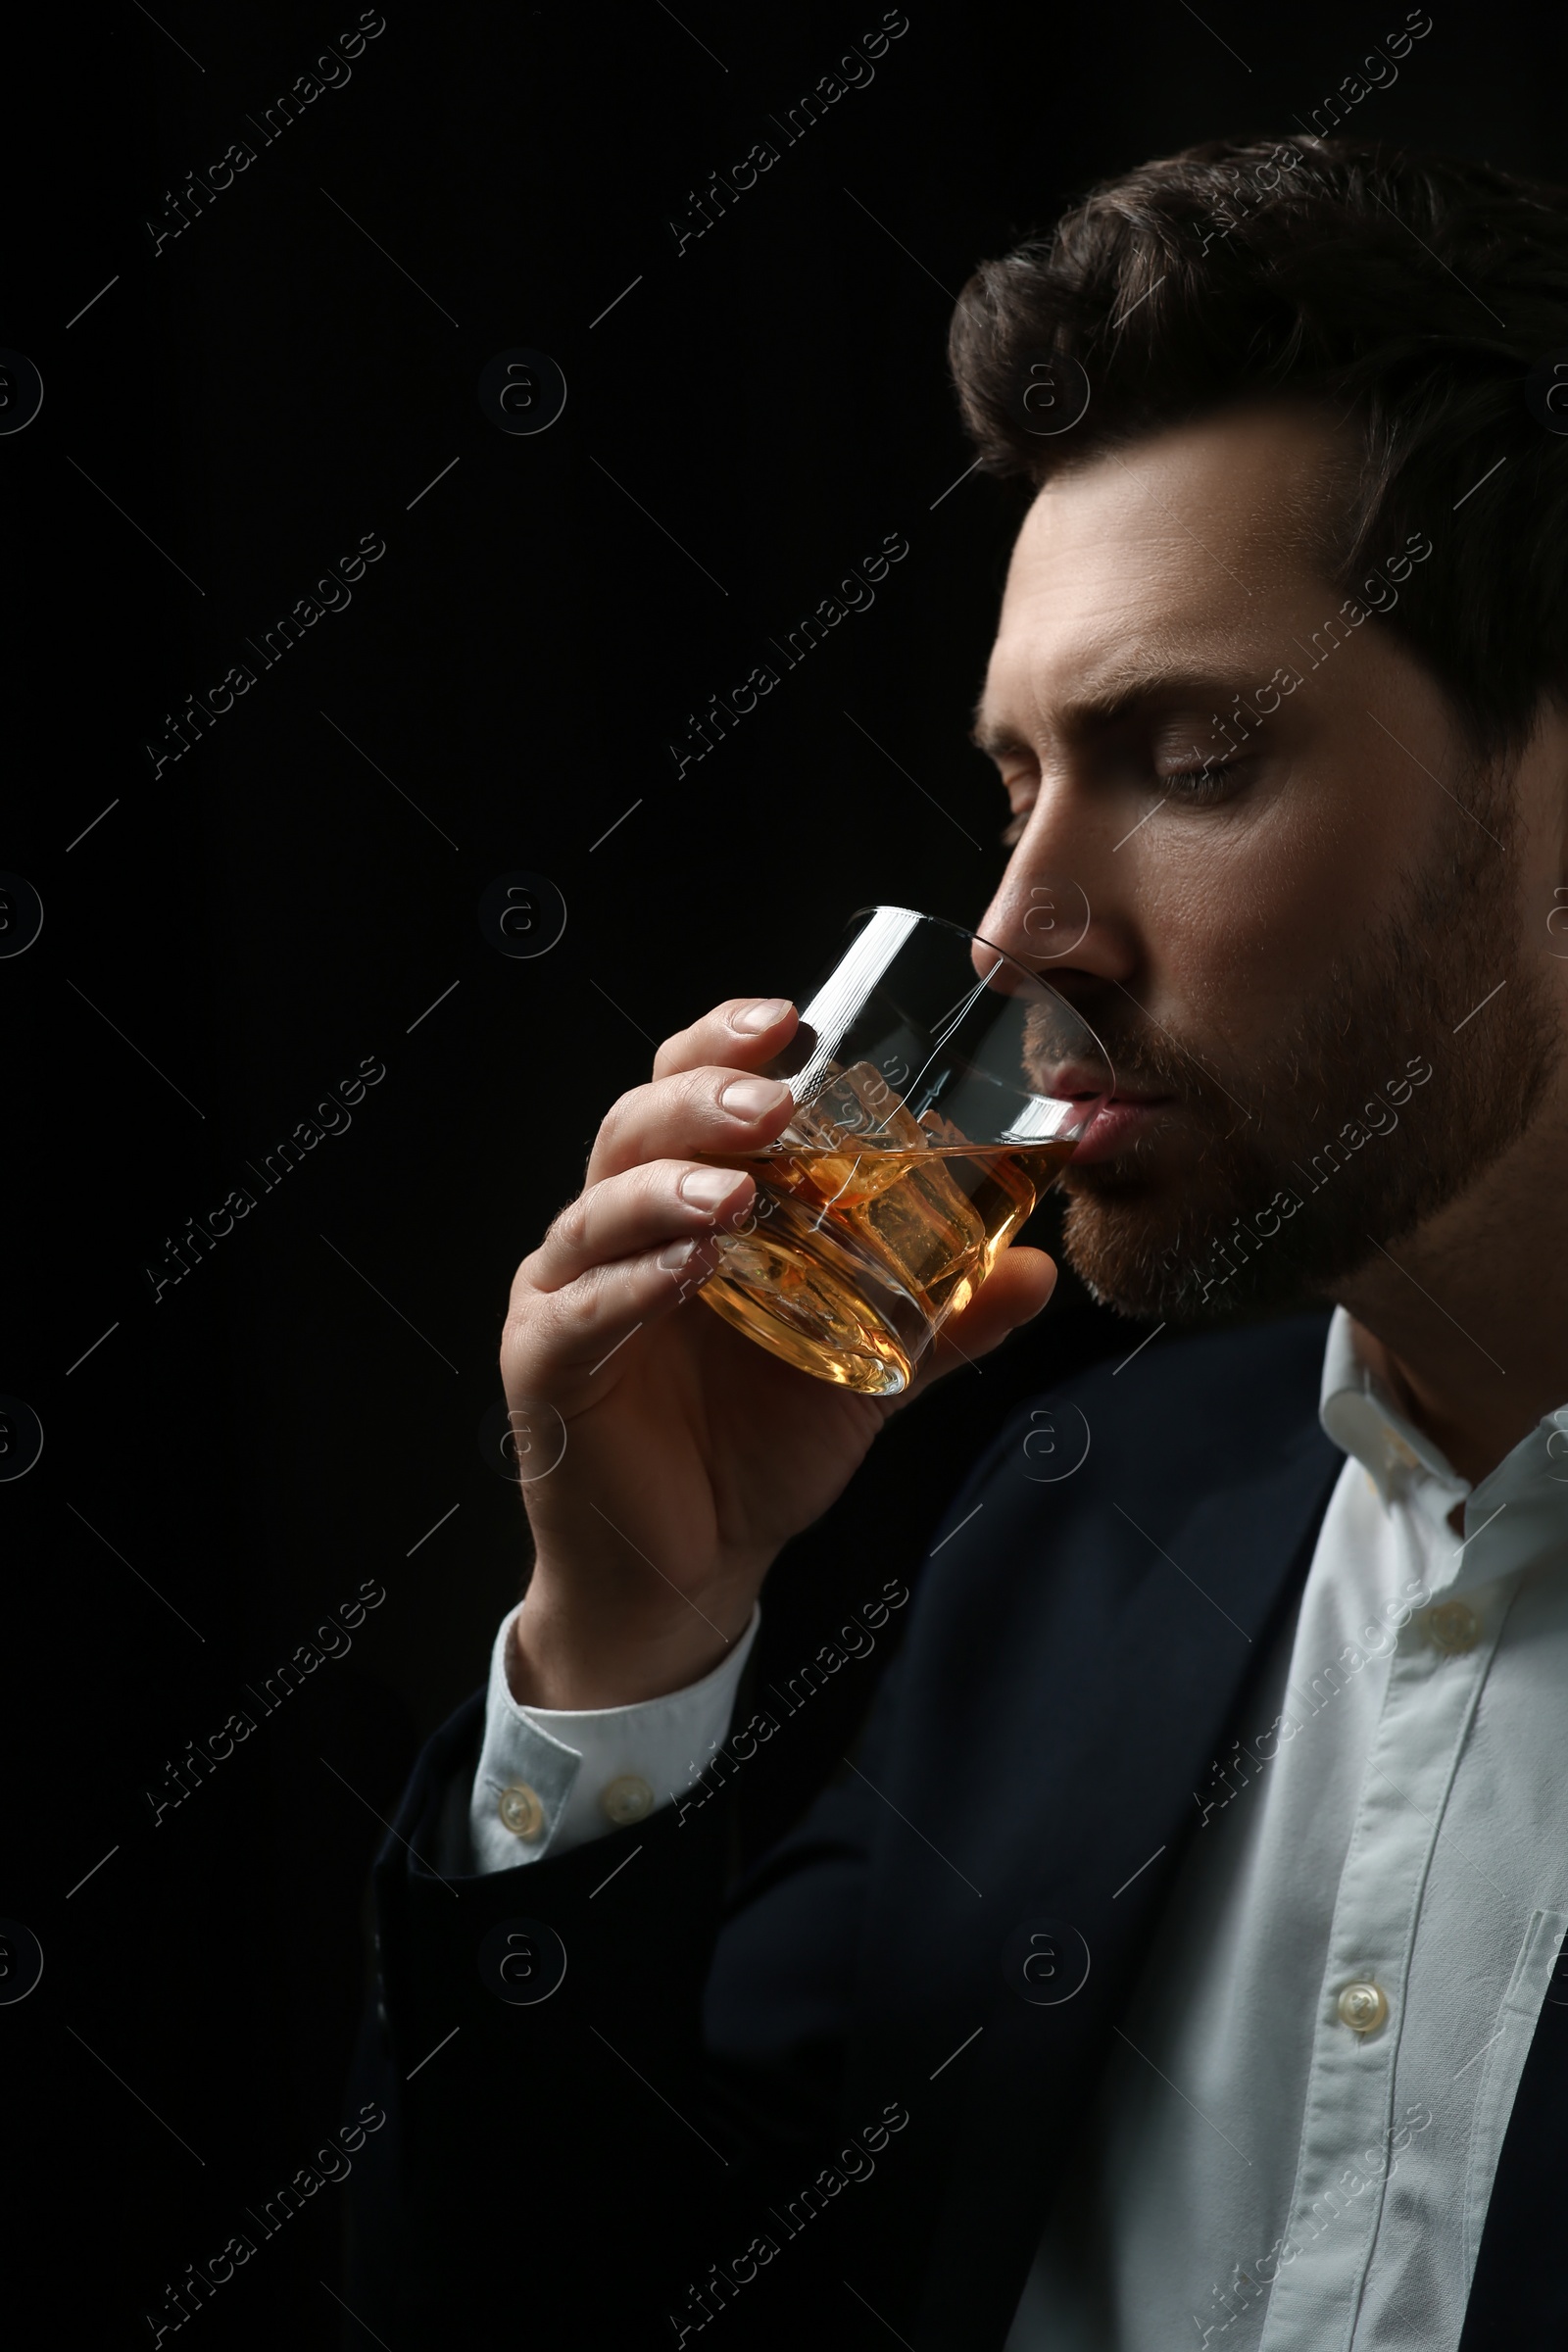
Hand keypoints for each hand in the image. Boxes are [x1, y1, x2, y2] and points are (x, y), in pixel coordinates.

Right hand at [500, 997, 1056, 1706]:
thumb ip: (942, 1318)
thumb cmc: (756, 1451)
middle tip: (774, 1100)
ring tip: (737, 1188)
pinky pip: (581, 1310)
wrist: (692, 1571)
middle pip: (636, 1128)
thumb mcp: (867, 1371)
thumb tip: (1035, 1269)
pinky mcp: (546, 1366)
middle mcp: (617, 1234)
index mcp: (684, 1207)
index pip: (689, 1093)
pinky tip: (694, 1267)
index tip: (793, 1019)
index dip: (727, 1045)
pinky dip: (635, 1282)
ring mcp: (570, 1295)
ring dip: (669, 1185)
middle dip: (701, 1099)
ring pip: (601, 1208)